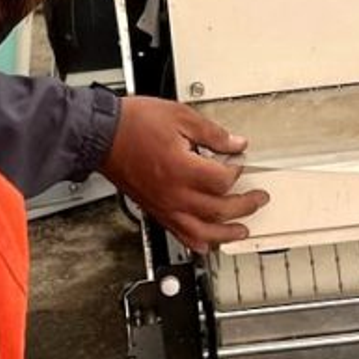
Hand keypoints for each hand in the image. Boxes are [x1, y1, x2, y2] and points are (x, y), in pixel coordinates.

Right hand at [101, 96, 268, 252]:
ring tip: (242, 230)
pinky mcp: (156, 210)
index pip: (223, 181)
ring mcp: (164, 206)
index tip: (238, 163)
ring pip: (202, 232)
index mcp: (182, 169)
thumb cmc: (133, 124)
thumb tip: (235, 144)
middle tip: (258, 199)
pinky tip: (207, 242)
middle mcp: (175, 194)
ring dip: (226, 233)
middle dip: (244, 205)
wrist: (101, 135)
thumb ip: (212, 133)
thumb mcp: (179, 116)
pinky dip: (197, 242)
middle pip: (219, 210)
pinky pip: (180, 234)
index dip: (236, 172)